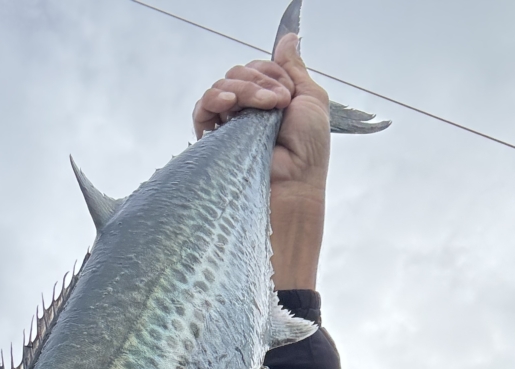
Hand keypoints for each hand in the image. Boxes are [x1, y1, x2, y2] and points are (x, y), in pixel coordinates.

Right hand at [192, 34, 329, 289]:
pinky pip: (202, 109)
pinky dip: (214, 100)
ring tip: (263, 110)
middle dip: (259, 81)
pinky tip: (230, 105)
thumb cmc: (308, 152)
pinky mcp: (214, 141)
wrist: (294, 185)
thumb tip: (288, 37)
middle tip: (278, 105)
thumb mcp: (311, 100)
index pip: (258, 69)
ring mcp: (229, 126)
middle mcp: (248, 112)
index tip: (287, 94)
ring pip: (221, 87)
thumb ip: (295, 68)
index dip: (271, 73)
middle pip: (237, 73)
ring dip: (243, 90)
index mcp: (269, 102)